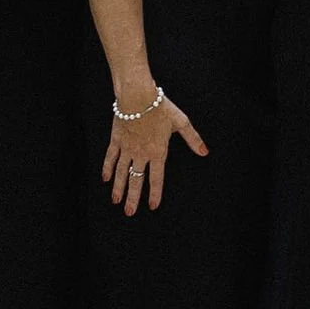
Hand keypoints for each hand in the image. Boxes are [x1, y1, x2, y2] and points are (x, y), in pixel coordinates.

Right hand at [103, 88, 207, 211]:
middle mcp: (141, 154)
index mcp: (158, 152)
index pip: (156, 178)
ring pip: (121, 172)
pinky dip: (107, 168)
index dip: (155, 193)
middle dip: (133, 198)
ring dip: (119, 188)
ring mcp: (126, 148)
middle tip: (129, 213)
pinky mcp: (116, 139)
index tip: (152, 206)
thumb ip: (192, 139)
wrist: (137, 95)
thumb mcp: (181, 122)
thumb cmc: (160, 107)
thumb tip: (205, 152)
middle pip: (136, 180)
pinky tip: (105, 179)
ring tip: (116, 201)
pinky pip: (110, 157)